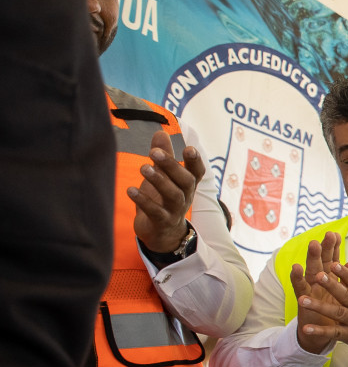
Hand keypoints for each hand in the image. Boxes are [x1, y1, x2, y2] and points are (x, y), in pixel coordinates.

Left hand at [128, 129, 205, 253]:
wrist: (163, 234)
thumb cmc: (163, 200)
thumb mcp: (164, 177)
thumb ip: (163, 155)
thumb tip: (160, 131)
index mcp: (187, 185)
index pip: (197, 172)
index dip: (195, 161)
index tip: (189, 148)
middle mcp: (185, 197)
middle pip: (185, 181)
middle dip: (172, 166)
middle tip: (155, 152)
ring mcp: (175, 211)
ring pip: (172, 195)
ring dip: (159, 181)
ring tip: (143, 168)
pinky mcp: (161, 222)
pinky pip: (155, 212)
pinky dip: (143, 201)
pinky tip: (130, 190)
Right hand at [288, 234, 341, 353]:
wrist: (320, 335)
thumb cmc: (333, 313)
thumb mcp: (343, 296)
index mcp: (330, 280)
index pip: (332, 260)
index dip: (334, 248)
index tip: (336, 234)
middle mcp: (318, 281)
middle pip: (321, 261)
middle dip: (324, 248)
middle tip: (327, 234)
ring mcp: (310, 289)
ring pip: (310, 271)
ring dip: (311, 258)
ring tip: (313, 245)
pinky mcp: (303, 300)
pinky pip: (300, 288)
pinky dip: (297, 278)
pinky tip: (295, 268)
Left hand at [299, 255, 347, 356]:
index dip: (345, 274)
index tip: (334, 264)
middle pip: (345, 296)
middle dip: (331, 286)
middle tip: (317, 276)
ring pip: (337, 313)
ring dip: (319, 307)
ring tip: (303, 300)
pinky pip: (334, 333)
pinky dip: (320, 331)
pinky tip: (306, 328)